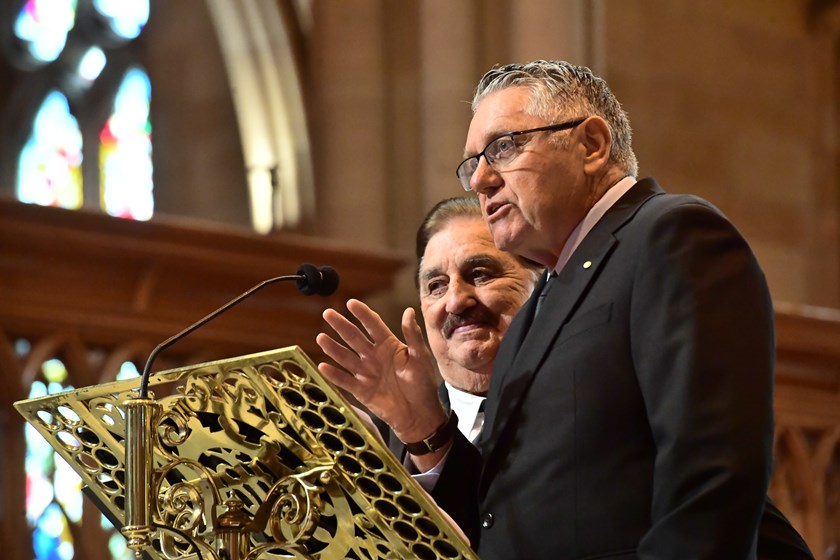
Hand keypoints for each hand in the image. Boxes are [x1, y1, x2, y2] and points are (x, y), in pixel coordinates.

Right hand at [316, 299, 447, 442]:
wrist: (419, 415)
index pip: (373, 325)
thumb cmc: (423, 384)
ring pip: (346, 357)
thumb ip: (413, 336)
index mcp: (389, 345)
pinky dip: (334, 374)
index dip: (362, 314)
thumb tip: (409, 311)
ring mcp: (366, 372)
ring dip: (333, 348)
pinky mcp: (361, 390)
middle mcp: (374, 356)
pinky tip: (322, 366)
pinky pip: (345, 380)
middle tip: (328, 314)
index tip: (351, 303)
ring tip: (321, 338)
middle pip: (354, 337)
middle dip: (341, 326)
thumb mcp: (421, 358)